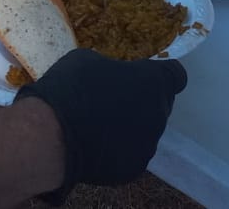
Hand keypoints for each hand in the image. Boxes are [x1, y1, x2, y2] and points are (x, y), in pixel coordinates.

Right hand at [18, 49, 188, 201]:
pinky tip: (95, 146)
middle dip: (140, 103)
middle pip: (158, 106)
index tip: (144, 78)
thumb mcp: (89, 60)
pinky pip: (131, 154)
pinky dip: (118, 150)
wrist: (52, 136)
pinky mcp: (134, 168)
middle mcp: (158, 114)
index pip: (176, 76)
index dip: (161, 76)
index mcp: (153, 82)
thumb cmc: (70, 88)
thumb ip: (112, 69)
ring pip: (146, 133)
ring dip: (129, 128)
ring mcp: (148, 145)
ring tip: (99, 128)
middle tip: (112, 103)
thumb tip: (111, 75)